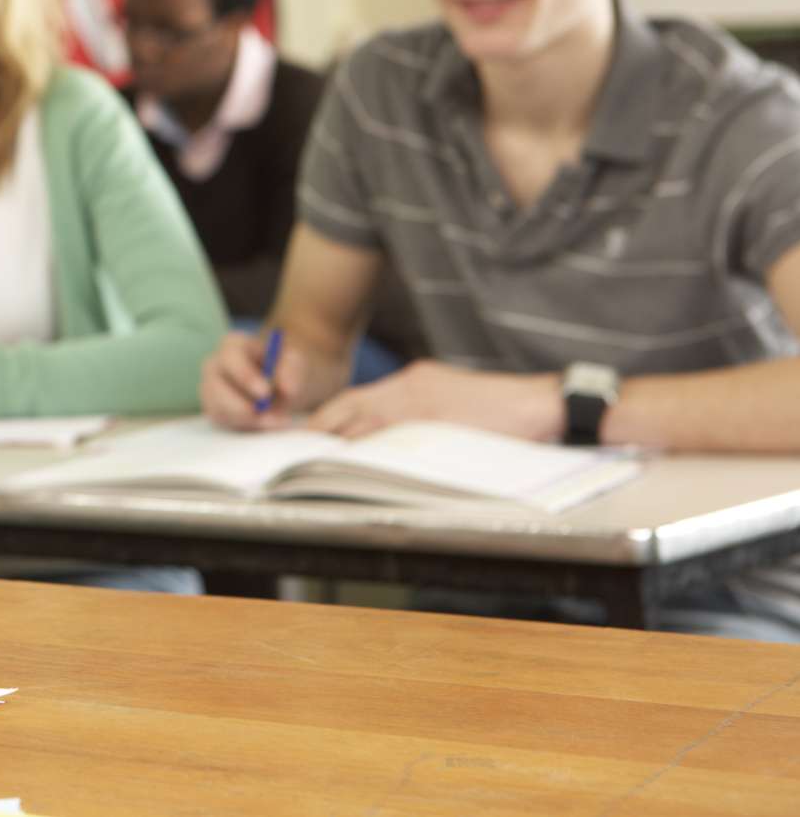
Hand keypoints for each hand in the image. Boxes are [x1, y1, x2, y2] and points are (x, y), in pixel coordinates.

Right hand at [200, 329, 339, 430]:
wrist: (282, 383)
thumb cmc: (286, 367)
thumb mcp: (295, 362)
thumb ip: (293, 371)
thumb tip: (287, 389)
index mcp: (234, 345)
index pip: (231, 358)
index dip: (246, 376)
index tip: (266, 393)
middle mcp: (215, 365)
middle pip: (215, 386)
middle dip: (241, 406)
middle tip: (269, 418)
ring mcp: (211, 388)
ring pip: (218, 408)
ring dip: (246, 420)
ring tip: (275, 422)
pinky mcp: (214, 408)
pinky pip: (224, 421)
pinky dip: (245, 427)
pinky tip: (265, 424)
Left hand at [308, 360, 561, 440]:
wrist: (544, 404)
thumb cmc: (505, 414)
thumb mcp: (453, 408)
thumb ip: (420, 418)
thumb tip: (387, 444)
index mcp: (416, 381)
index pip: (361, 398)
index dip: (333, 417)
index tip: (311, 433)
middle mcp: (412, 384)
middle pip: (353, 404)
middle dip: (323, 426)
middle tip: (298, 447)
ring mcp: (423, 397)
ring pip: (366, 418)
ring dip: (339, 438)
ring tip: (313, 459)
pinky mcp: (436, 414)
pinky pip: (391, 432)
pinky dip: (368, 446)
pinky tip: (351, 461)